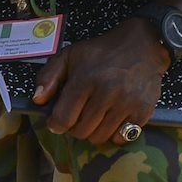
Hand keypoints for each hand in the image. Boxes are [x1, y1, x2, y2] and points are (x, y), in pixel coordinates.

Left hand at [32, 22, 167, 143]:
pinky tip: (112, 121)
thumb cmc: (101, 52)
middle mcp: (107, 93)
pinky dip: (115, 134)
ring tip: (94, 118)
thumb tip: (38, 100)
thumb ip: (48, 77)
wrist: (142, 44)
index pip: (63, 119)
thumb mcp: (69, 56)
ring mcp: (127, 102)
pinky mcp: (144, 109)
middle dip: (75, 128)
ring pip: (101, 137)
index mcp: (85, 80)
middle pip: (81, 131)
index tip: (57, 121)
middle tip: (78, 117)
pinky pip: (124, 137)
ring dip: (94, 132)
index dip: (56, 124)